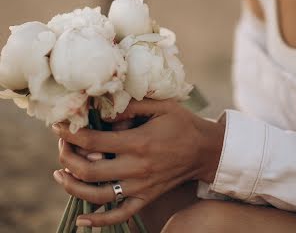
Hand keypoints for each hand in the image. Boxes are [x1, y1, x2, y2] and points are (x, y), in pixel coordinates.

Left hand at [52, 98, 224, 227]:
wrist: (205, 150)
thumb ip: (132, 106)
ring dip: (73, 187)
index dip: (72, 134)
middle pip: (89, 171)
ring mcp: (140, 187)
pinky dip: (98, 221)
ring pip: (97, 196)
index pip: (94, 141)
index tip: (58, 126)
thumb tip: (105, 109)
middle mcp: (136, 168)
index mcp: (138, 143)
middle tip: (61, 145)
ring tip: (60, 173)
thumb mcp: (161, 106)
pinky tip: (81, 219)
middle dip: (67, 158)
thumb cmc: (182, 123)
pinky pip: (119, 215)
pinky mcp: (146, 199)